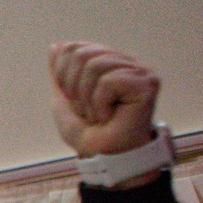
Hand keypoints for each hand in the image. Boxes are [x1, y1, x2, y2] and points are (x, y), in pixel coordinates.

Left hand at [49, 42, 161, 166]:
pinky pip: (108, 81)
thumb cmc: (91, 133)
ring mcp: (140, 71)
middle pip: (81, 54)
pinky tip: (111, 115)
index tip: (73, 99)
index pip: (74, 49)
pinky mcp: (147, 83)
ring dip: (87, 98)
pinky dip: (100, 103)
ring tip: (99, 114)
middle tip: (87, 109)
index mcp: (108, 62)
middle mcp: (126, 62)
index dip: (63, 75)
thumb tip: (56, 46)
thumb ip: (61, 73)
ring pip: (94, 66)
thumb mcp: (65, 100)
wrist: (105, 157)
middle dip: (73, 87)